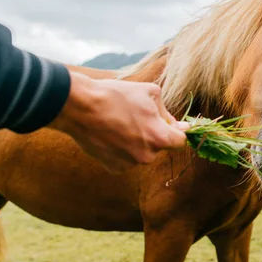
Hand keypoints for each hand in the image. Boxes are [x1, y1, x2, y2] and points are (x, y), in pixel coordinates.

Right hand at [49, 72, 188, 172]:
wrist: (80, 106)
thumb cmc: (116, 95)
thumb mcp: (150, 93)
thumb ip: (167, 112)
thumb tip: (178, 125)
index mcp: (159, 138)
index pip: (181, 142)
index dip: (178, 132)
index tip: (172, 126)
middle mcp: (147, 156)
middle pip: (159, 146)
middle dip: (154, 134)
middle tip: (137, 117)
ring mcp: (129, 164)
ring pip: (142, 153)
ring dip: (137, 142)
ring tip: (120, 123)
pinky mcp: (114, 168)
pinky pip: (126, 159)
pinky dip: (122, 149)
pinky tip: (110, 134)